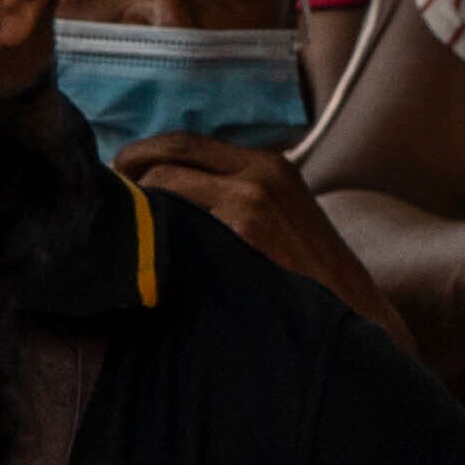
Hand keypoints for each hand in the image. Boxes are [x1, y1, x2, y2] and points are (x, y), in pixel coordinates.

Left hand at [128, 138, 398, 339]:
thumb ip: (233, 214)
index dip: (145, 160)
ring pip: (166, 168)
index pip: (188, 145)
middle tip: (103, 200)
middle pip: (170, 146)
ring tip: (116, 223)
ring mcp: (256, 186)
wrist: (360, 320)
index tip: (119, 188)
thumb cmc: (313, 288)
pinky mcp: (249, 213)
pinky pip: (175, 193)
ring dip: (134, 192)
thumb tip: (172, 215)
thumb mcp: (278, 234)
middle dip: (128, 166)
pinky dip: (149, 209)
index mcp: (269, 166)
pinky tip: (137, 237)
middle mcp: (262, 165)